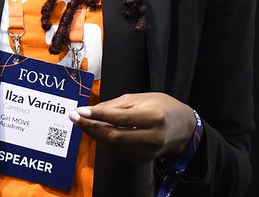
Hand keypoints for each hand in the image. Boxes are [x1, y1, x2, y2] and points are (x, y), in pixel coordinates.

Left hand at [68, 92, 195, 162]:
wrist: (183, 127)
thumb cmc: (161, 107)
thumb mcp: (139, 98)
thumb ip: (114, 105)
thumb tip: (90, 110)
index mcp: (154, 117)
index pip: (119, 118)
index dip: (96, 115)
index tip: (78, 111)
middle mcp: (153, 137)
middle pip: (114, 136)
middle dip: (90, 127)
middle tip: (74, 117)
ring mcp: (148, 152)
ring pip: (113, 147)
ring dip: (94, 135)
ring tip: (82, 122)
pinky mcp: (143, 159)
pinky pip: (117, 152)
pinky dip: (104, 141)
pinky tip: (96, 131)